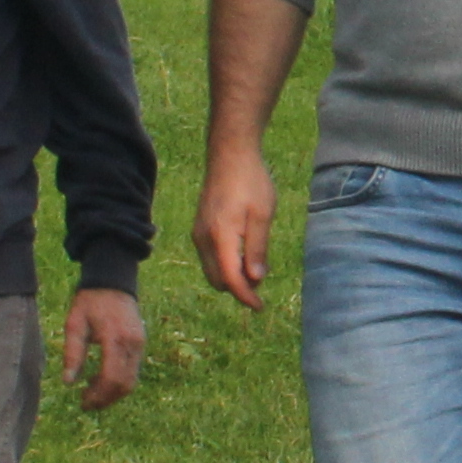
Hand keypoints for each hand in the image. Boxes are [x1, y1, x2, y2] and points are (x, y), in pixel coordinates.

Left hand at [66, 281, 147, 406]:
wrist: (112, 282)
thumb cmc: (89, 302)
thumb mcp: (74, 324)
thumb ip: (72, 354)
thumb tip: (68, 382)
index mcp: (114, 337)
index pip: (111, 377)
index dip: (98, 395)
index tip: (83, 402)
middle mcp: (132, 343)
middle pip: (124, 384)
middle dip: (106, 399)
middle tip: (86, 403)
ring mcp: (140, 344)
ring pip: (131, 381)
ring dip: (113, 393)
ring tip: (91, 393)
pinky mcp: (141, 344)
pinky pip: (133, 371)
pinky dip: (118, 382)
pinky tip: (101, 380)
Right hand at [196, 144, 278, 307]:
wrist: (230, 155)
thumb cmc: (251, 182)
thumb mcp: (262, 215)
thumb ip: (257, 248)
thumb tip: (255, 279)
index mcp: (221, 237)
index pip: (230, 278)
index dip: (245, 296)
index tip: (260, 306)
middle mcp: (204, 239)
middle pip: (218, 280)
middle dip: (238, 288)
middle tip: (262, 280)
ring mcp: (199, 233)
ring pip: (212, 270)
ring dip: (231, 276)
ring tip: (255, 264)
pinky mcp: (200, 228)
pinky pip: (210, 257)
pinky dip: (225, 264)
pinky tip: (243, 252)